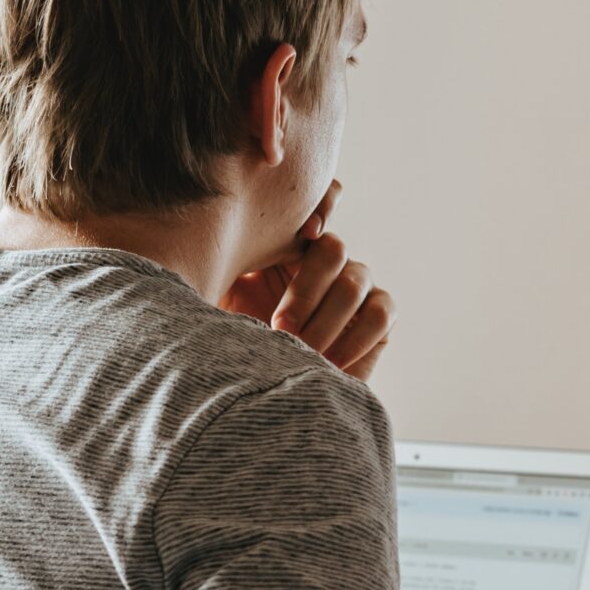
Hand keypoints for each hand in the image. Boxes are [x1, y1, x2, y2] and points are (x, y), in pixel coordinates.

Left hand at [222, 180, 394, 379]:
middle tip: (280, 328)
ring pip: (354, 284)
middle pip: (333, 249)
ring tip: (299, 351)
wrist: (263, 389)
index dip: (322, 204)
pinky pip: (380, 314)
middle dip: (306, 291)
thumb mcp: (219, 297)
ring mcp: (358, 284)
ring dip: (325, 321)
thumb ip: (222, 266)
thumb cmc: (235, 341)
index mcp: (289, 242)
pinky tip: (329, 362)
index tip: (304, 233)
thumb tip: (209, 241)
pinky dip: (355, 339)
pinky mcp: (380, 315)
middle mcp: (328, 258)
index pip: (318, 201)